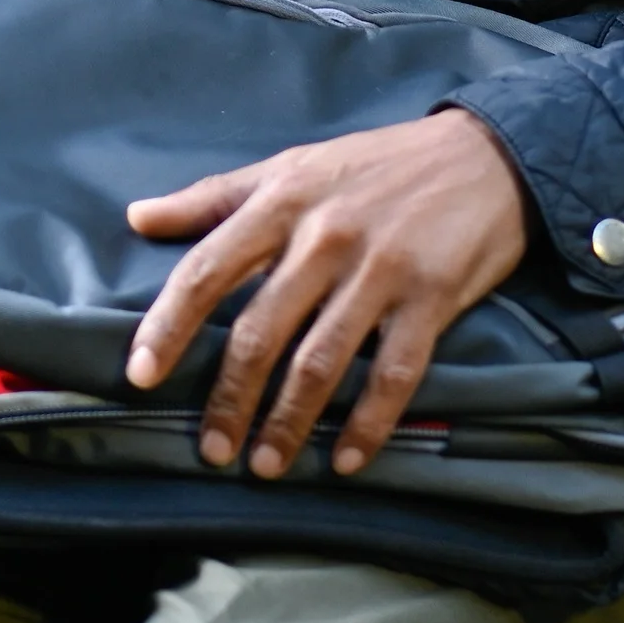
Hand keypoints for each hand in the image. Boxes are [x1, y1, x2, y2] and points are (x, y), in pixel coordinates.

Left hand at [121, 109, 532, 480]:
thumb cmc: (375, 166)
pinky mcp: (431, 299)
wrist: (486, 158)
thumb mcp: (289, 166)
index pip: (207, 271)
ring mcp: (379, 271)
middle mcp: (323, 239)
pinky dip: (368, 422)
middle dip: (230, 397)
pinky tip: (346, 459)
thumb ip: (212, 197)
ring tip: (265, 464)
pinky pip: (394, 374)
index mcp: (279, 203)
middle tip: (211, 448)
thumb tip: (138, 217)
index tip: (140, 373)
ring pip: (321, 362)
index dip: (169, 325)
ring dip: (290, 422)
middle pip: (260, 331)